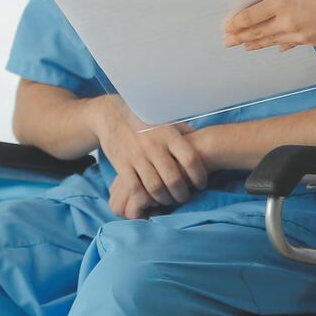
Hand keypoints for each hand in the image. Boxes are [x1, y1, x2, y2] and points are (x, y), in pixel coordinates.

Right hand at [86, 96, 207, 218]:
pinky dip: (145, 200)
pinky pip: (136, 189)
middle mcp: (153, 145)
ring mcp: (136, 156)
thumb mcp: (166, 121)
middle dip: (182, 193)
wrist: (111, 115)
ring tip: (169, 200)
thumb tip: (204, 140)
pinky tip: (150, 200)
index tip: (201, 185)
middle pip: (174, 179)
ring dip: (165, 199)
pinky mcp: (122, 164)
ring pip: (155, 187)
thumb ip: (184, 133)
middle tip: (184, 197)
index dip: (199, 176)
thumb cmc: (144, 121)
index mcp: (168, 134)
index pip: (190, 159)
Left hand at [223, 0, 315, 51]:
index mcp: (283, 1)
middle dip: (239, 37)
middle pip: (257, 32)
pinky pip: (289, 44)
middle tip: (226, 41)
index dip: (236, 22)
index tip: (226, 25)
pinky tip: (272, 46)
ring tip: (243, 46)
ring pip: (271, 41)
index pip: (251, 16)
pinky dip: (278, 44)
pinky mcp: (311, 41)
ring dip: (255, 44)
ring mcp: (299, 34)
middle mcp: (287, 21)